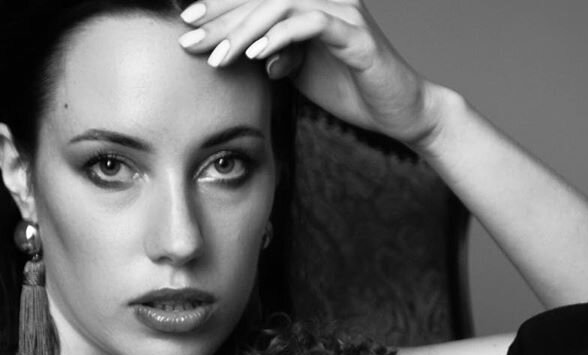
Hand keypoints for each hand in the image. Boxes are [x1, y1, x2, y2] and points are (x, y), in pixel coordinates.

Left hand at [178, 0, 443, 146]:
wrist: (399, 111)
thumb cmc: (350, 90)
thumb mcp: (301, 72)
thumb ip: (274, 56)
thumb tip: (244, 52)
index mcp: (310, 5)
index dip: (220, 6)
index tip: (187, 23)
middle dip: (222, 17)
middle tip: (189, 37)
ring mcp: (342, 13)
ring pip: (282, 6)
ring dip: (245, 30)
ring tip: (218, 56)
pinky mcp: (356, 36)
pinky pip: (311, 26)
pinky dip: (280, 38)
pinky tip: (256, 55)